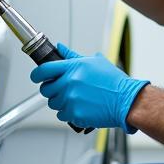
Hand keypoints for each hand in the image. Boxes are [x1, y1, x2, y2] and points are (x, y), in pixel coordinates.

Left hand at [30, 43, 148, 132]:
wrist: (126, 100)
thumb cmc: (113, 81)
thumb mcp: (94, 62)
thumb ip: (73, 55)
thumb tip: (60, 48)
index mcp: (73, 67)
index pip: (43, 70)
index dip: (36, 75)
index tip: (37, 77)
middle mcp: (69, 83)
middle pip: (46, 89)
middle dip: (51, 90)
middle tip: (62, 90)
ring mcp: (71, 99)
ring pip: (53, 103)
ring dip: (60, 102)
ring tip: (75, 99)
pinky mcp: (75, 114)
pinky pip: (62, 115)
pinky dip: (69, 113)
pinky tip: (80, 108)